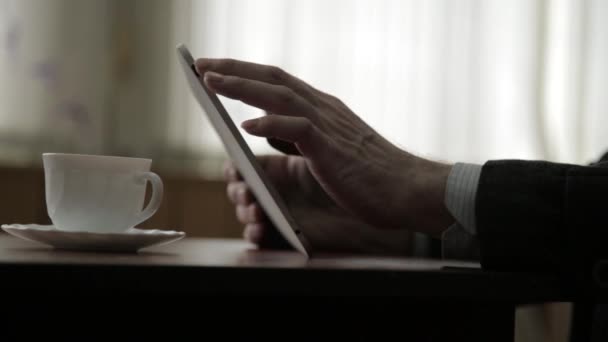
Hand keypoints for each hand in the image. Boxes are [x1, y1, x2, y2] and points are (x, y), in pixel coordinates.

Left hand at [196, 58, 453, 235]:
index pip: (277, 81)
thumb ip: (298, 137)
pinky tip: (248, 124)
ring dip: (244, 87)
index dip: (245, 72)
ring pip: (281, 96)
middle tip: (201, 65)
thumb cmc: (368, 174)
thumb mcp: (327, 150)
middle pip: (272, 79)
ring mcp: (329, 127)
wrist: (406, 188)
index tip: (216, 68)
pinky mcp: (333, 150)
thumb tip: (265, 131)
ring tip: (213, 82)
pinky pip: (300, 130)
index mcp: (322, 109)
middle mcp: (323, 109)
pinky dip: (273, 123)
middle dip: (234, 69)